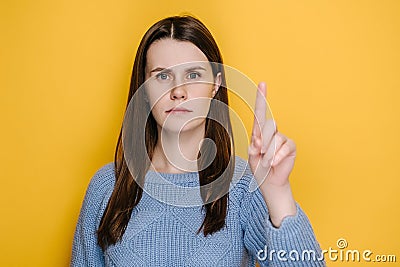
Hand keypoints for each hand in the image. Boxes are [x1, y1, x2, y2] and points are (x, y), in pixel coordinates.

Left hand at [248, 82, 296, 226]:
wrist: (270, 181)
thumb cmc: (259, 167)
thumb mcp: (252, 155)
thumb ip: (254, 145)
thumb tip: (260, 140)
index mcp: (259, 132)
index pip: (260, 112)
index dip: (261, 98)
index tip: (262, 84)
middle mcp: (271, 132)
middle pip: (268, 125)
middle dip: (262, 141)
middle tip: (260, 153)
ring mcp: (282, 138)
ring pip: (275, 138)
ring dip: (268, 153)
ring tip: (267, 161)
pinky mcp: (290, 146)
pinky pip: (284, 147)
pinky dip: (277, 157)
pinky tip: (275, 163)